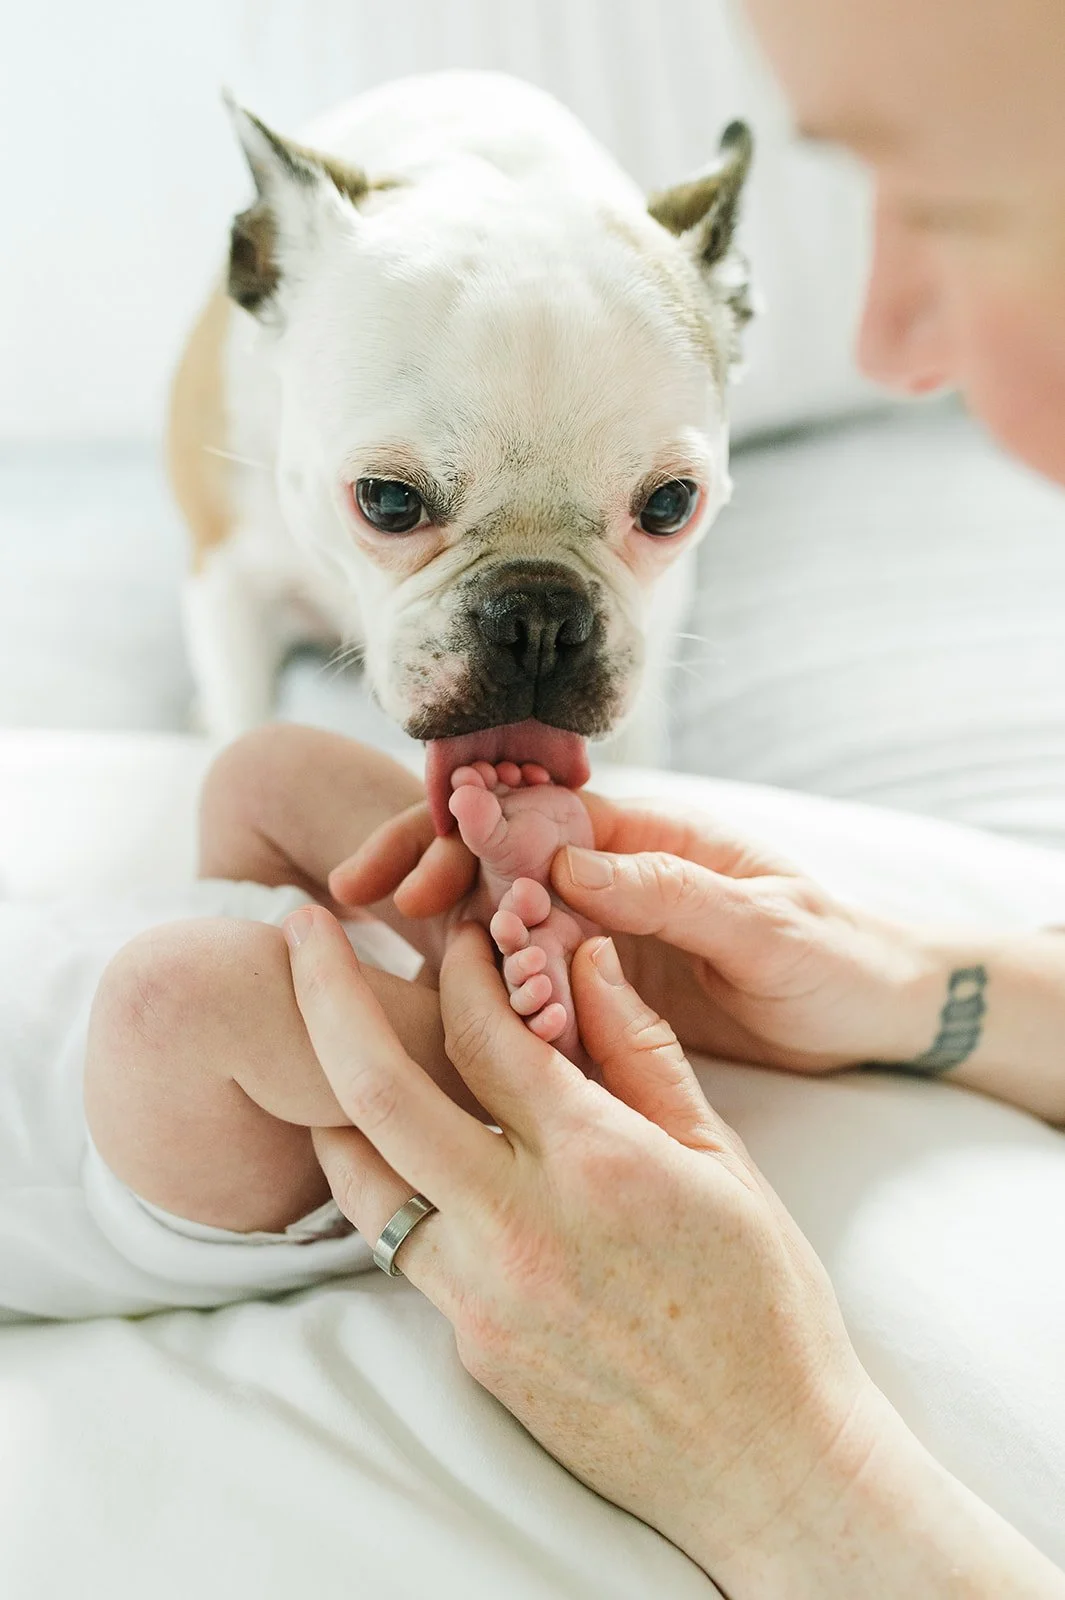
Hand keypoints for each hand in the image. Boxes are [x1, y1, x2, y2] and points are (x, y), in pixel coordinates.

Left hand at [282, 904, 880, 1587]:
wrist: (762, 1456)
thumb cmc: (763, 1300)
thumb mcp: (720, 1160)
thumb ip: (641, 1054)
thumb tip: (588, 960)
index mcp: (596, 1162)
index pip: (486, 1032)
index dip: (461, 965)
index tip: (457, 935)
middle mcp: (519, 1226)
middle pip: (376, 1090)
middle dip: (324, 993)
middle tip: (300, 928)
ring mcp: (481, 1298)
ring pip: (362, 1180)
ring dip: (335, 1103)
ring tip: (326, 1050)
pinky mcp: (469, 1350)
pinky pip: (407, 1253)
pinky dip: (399, 1190)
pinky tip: (422, 1162)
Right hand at [330, 794, 937, 1070]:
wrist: (878, 1015)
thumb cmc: (837, 954)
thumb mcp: (764, 923)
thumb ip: (671, 893)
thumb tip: (570, 866)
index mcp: (656, 839)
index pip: (549, 818)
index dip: (481, 825)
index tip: (424, 844)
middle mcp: (621, 879)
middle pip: (508, 861)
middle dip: (436, 865)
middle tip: (364, 891)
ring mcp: (610, 935)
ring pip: (509, 923)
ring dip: (448, 929)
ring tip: (385, 937)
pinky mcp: (610, 990)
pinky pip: (536, 983)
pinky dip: (489, 990)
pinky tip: (439, 1006)